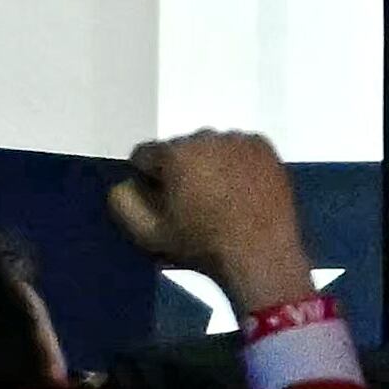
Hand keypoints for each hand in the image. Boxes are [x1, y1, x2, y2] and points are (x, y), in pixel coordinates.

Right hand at [105, 128, 322, 321]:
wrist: (259, 252)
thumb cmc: (200, 245)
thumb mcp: (148, 234)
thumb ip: (123, 203)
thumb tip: (124, 183)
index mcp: (175, 152)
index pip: (144, 155)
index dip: (145, 179)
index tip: (157, 202)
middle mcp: (208, 135)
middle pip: (179, 149)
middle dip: (177, 170)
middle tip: (188, 202)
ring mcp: (240, 138)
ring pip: (209, 147)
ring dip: (207, 164)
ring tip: (217, 198)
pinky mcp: (265, 146)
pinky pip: (238, 149)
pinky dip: (235, 163)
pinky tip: (239, 190)